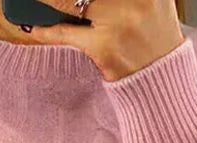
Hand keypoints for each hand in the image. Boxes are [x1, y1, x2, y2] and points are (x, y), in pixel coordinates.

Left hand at [26, 0, 185, 80]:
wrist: (163, 82)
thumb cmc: (153, 38)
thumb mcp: (150, 2)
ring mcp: (120, 21)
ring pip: (70, 1)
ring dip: (49, 1)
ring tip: (35, 3)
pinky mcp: (105, 46)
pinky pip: (66, 33)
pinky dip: (46, 30)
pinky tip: (33, 27)